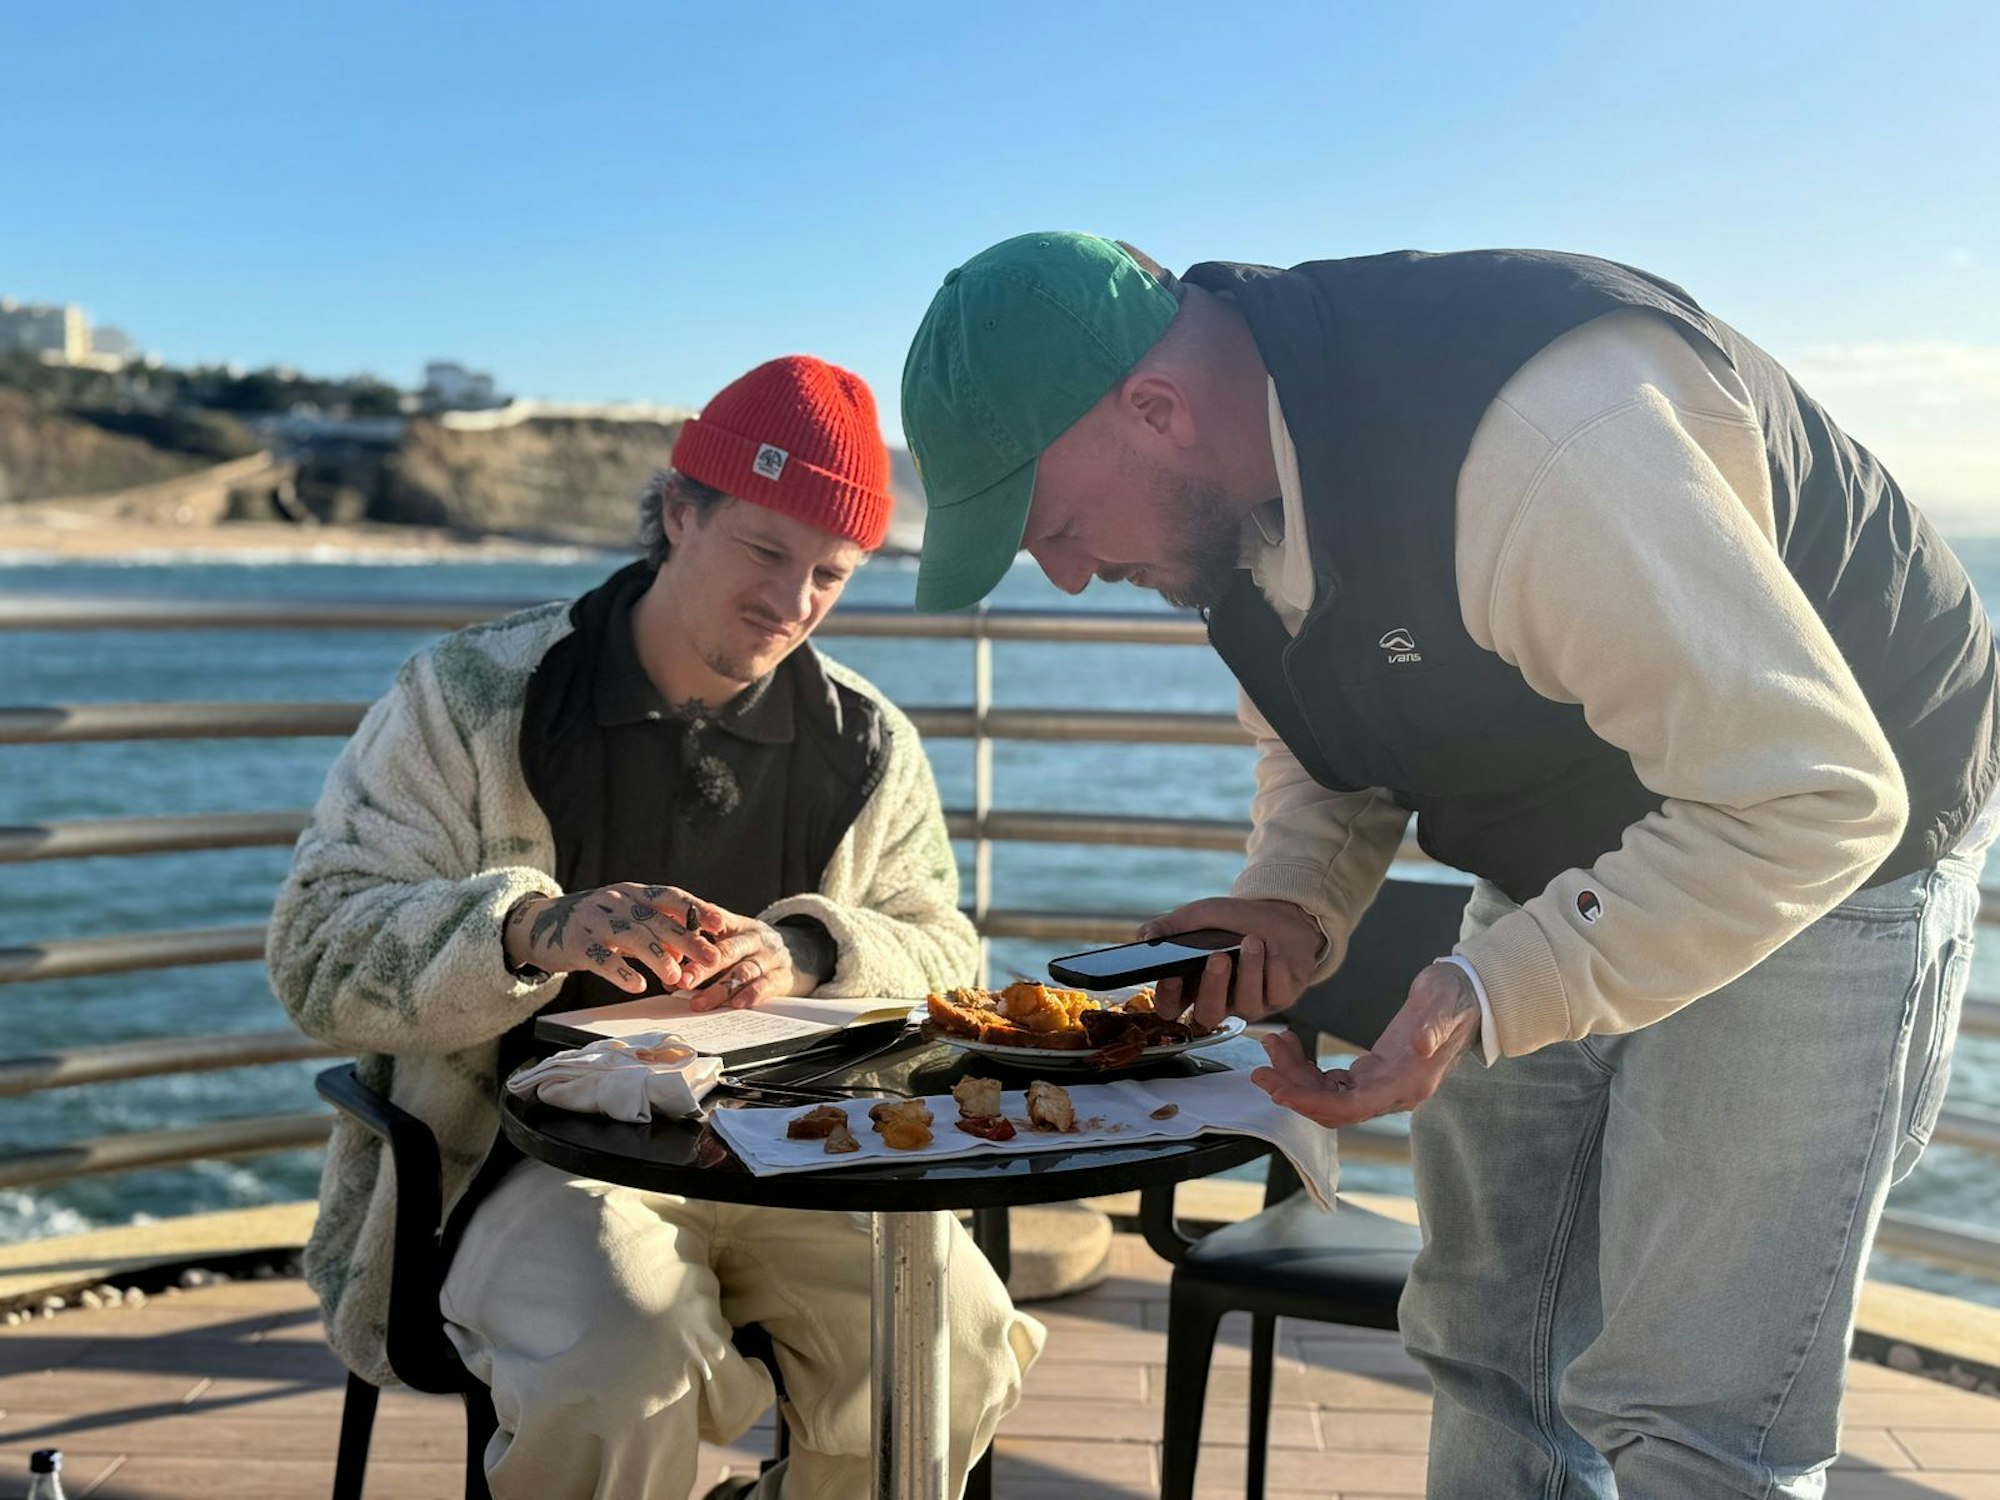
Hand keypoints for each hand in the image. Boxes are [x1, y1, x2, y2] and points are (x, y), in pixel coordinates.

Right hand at [503, 883, 723, 994]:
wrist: (539, 923)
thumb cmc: (593, 923)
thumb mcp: (625, 918)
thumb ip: (655, 930)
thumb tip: (688, 951)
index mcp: (632, 893)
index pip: (670, 897)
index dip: (696, 909)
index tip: (720, 924)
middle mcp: (616, 902)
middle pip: (658, 921)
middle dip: (688, 941)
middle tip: (713, 960)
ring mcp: (595, 922)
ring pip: (633, 938)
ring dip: (659, 958)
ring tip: (677, 977)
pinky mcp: (577, 944)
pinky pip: (602, 959)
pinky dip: (622, 973)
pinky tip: (638, 986)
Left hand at [688, 907, 818, 1010]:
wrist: (804, 952)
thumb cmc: (753, 949)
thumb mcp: (734, 938)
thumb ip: (705, 950)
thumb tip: (671, 974)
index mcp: (738, 925)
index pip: (716, 921)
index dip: (697, 930)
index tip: (677, 943)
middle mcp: (755, 938)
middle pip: (727, 951)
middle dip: (703, 967)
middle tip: (683, 981)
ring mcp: (770, 957)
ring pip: (743, 971)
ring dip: (720, 989)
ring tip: (700, 1002)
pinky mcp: (783, 976)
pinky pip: (766, 985)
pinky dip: (751, 995)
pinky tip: (736, 1004)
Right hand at [1139, 896, 1322, 1031]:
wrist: (1280, 912)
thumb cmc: (1235, 919)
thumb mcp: (1200, 916)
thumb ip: (1171, 926)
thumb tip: (1144, 936)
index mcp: (1192, 984)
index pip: (1170, 1007)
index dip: (1168, 997)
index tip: (1173, 975)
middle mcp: (1220, 1000)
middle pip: (1207, 1014)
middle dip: (1213, 986)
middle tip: (1218, 956)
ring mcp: (1250, 1003)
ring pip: (1246, 1005)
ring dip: (1249, 970)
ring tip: (1252, 941)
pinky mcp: (1280, 999)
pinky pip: (1277, 994)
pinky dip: (1275, 968)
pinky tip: (1275, 949)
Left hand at [1251, 961, 1480, 1126]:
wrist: (1466, 995)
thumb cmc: (1455, 998)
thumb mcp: (1445, 1004)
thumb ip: (1432, 1027)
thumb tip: (1419, 1046)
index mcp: (1407, 1084)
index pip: (1352, 1107)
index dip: (1314, 1104)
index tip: (1281, 1092)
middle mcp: (1392, 1093)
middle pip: (1333, 1107)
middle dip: (1293, 1092)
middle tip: (1259, 1071)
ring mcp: (1381, 1085)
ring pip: (1327, 1094)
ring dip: (1294, 1076)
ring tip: (1272, 1046)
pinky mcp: (1372, 1072)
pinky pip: (1331, 1080)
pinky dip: (1306, 1067)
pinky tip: (1290, 1046)